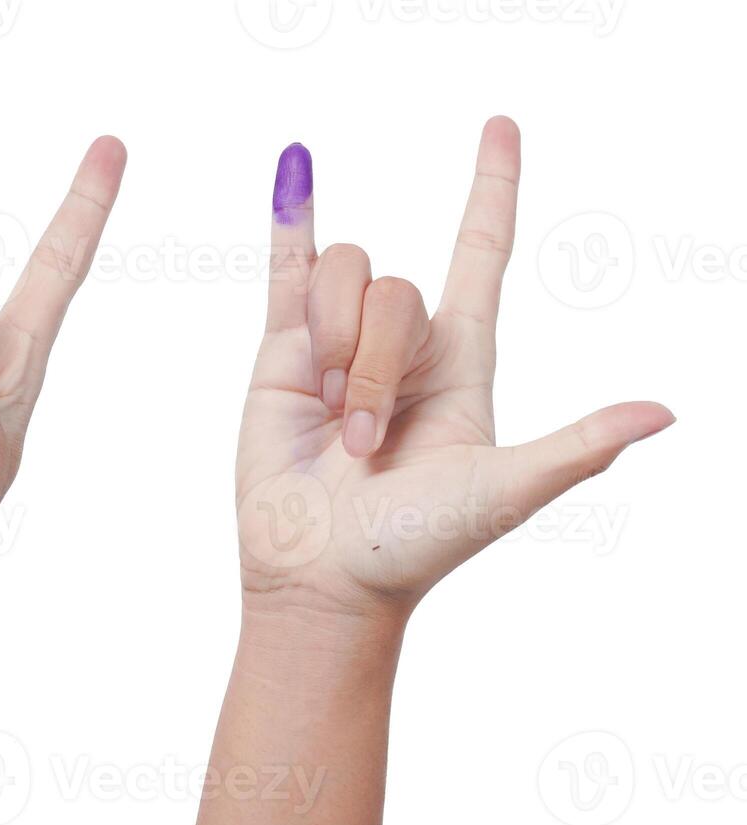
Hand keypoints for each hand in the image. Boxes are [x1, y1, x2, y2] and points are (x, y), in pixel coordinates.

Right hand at [236, 117, 672, 621]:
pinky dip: (289, 215)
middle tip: (364, 442)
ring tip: (325, 422)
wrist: (324, 578)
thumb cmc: (417, 546)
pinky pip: (287, 268)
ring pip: (342, 279)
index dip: (491, 188)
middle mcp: (403, 346)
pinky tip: (295, 166)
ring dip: (332, 350)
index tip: (499, 127)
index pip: (481, 253)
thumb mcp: (505, 489)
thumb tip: (663, 413)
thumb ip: (576, 446)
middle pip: (395, 286)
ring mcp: (337, 346)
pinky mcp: (281, 354)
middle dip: (374, 360)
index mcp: (463, 363)